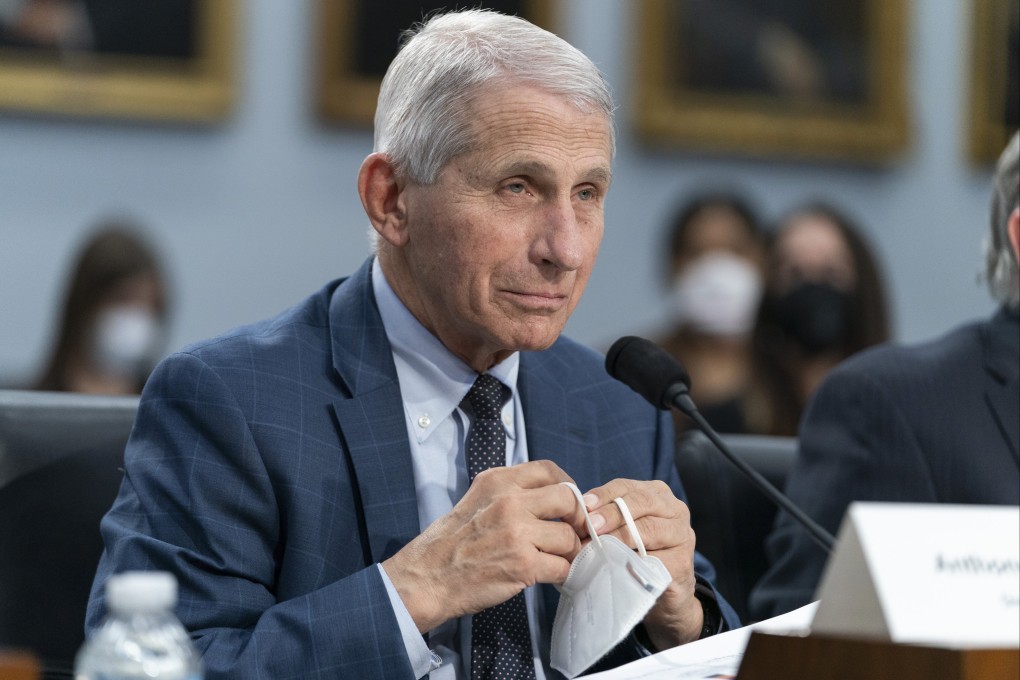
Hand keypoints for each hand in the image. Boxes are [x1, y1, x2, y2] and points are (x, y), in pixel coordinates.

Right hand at [382, 460, 585, 632]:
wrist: (426, 578)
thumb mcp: (476, 500)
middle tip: (572, 534)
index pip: (548, 469)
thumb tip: (547, 498)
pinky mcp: (523, 564)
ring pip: (568, 537)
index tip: (569, 503)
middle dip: (575, 519)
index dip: (568, 485)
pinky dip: (560, 574)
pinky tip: (548, 576)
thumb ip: (509, 493)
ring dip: (567, 552)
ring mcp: (517, 532)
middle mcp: (509, 501)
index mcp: (497, 482)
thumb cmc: (449, 544)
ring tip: (555, 560)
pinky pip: (562, 567)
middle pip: (567, 499)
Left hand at [581, 479, 703, 648]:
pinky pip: (655, 558)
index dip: (604, 495)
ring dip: (619, 537)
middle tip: (591, 526)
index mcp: (656, 493)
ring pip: (648, 528)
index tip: (584, 505)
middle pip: (640, 502)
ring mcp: (683, 534)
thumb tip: (575, 517)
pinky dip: (633, 561)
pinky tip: (617, 566)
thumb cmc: (636, 555)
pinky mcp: (683, 562)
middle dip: (612, 513)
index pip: (626, 486)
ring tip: (598, 546)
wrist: (663, 595)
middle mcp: (674, 508)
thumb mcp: (620, 529)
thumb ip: (604, 518)